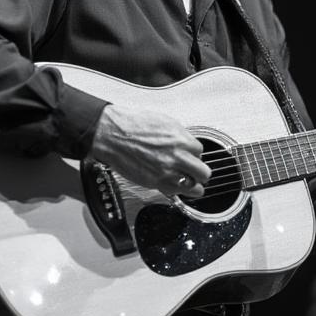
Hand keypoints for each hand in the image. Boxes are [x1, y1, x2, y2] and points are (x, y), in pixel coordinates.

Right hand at [90, 104, 210, 198]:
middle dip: (199, 172)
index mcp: (181, 140)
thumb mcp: (164, 122)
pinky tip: (173, 184)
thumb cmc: (133, 124)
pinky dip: (177, 190)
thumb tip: (186, 143)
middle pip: (203, 173)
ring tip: (187, 181)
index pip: (200, 151)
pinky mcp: (155, 183)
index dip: (193, 153)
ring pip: (193, 188)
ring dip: (192, 185)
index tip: (188, 153)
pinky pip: (175, 193)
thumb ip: (180, 136)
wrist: (112, 134)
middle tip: (193, 170)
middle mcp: (177, 158)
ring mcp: (166, 172)